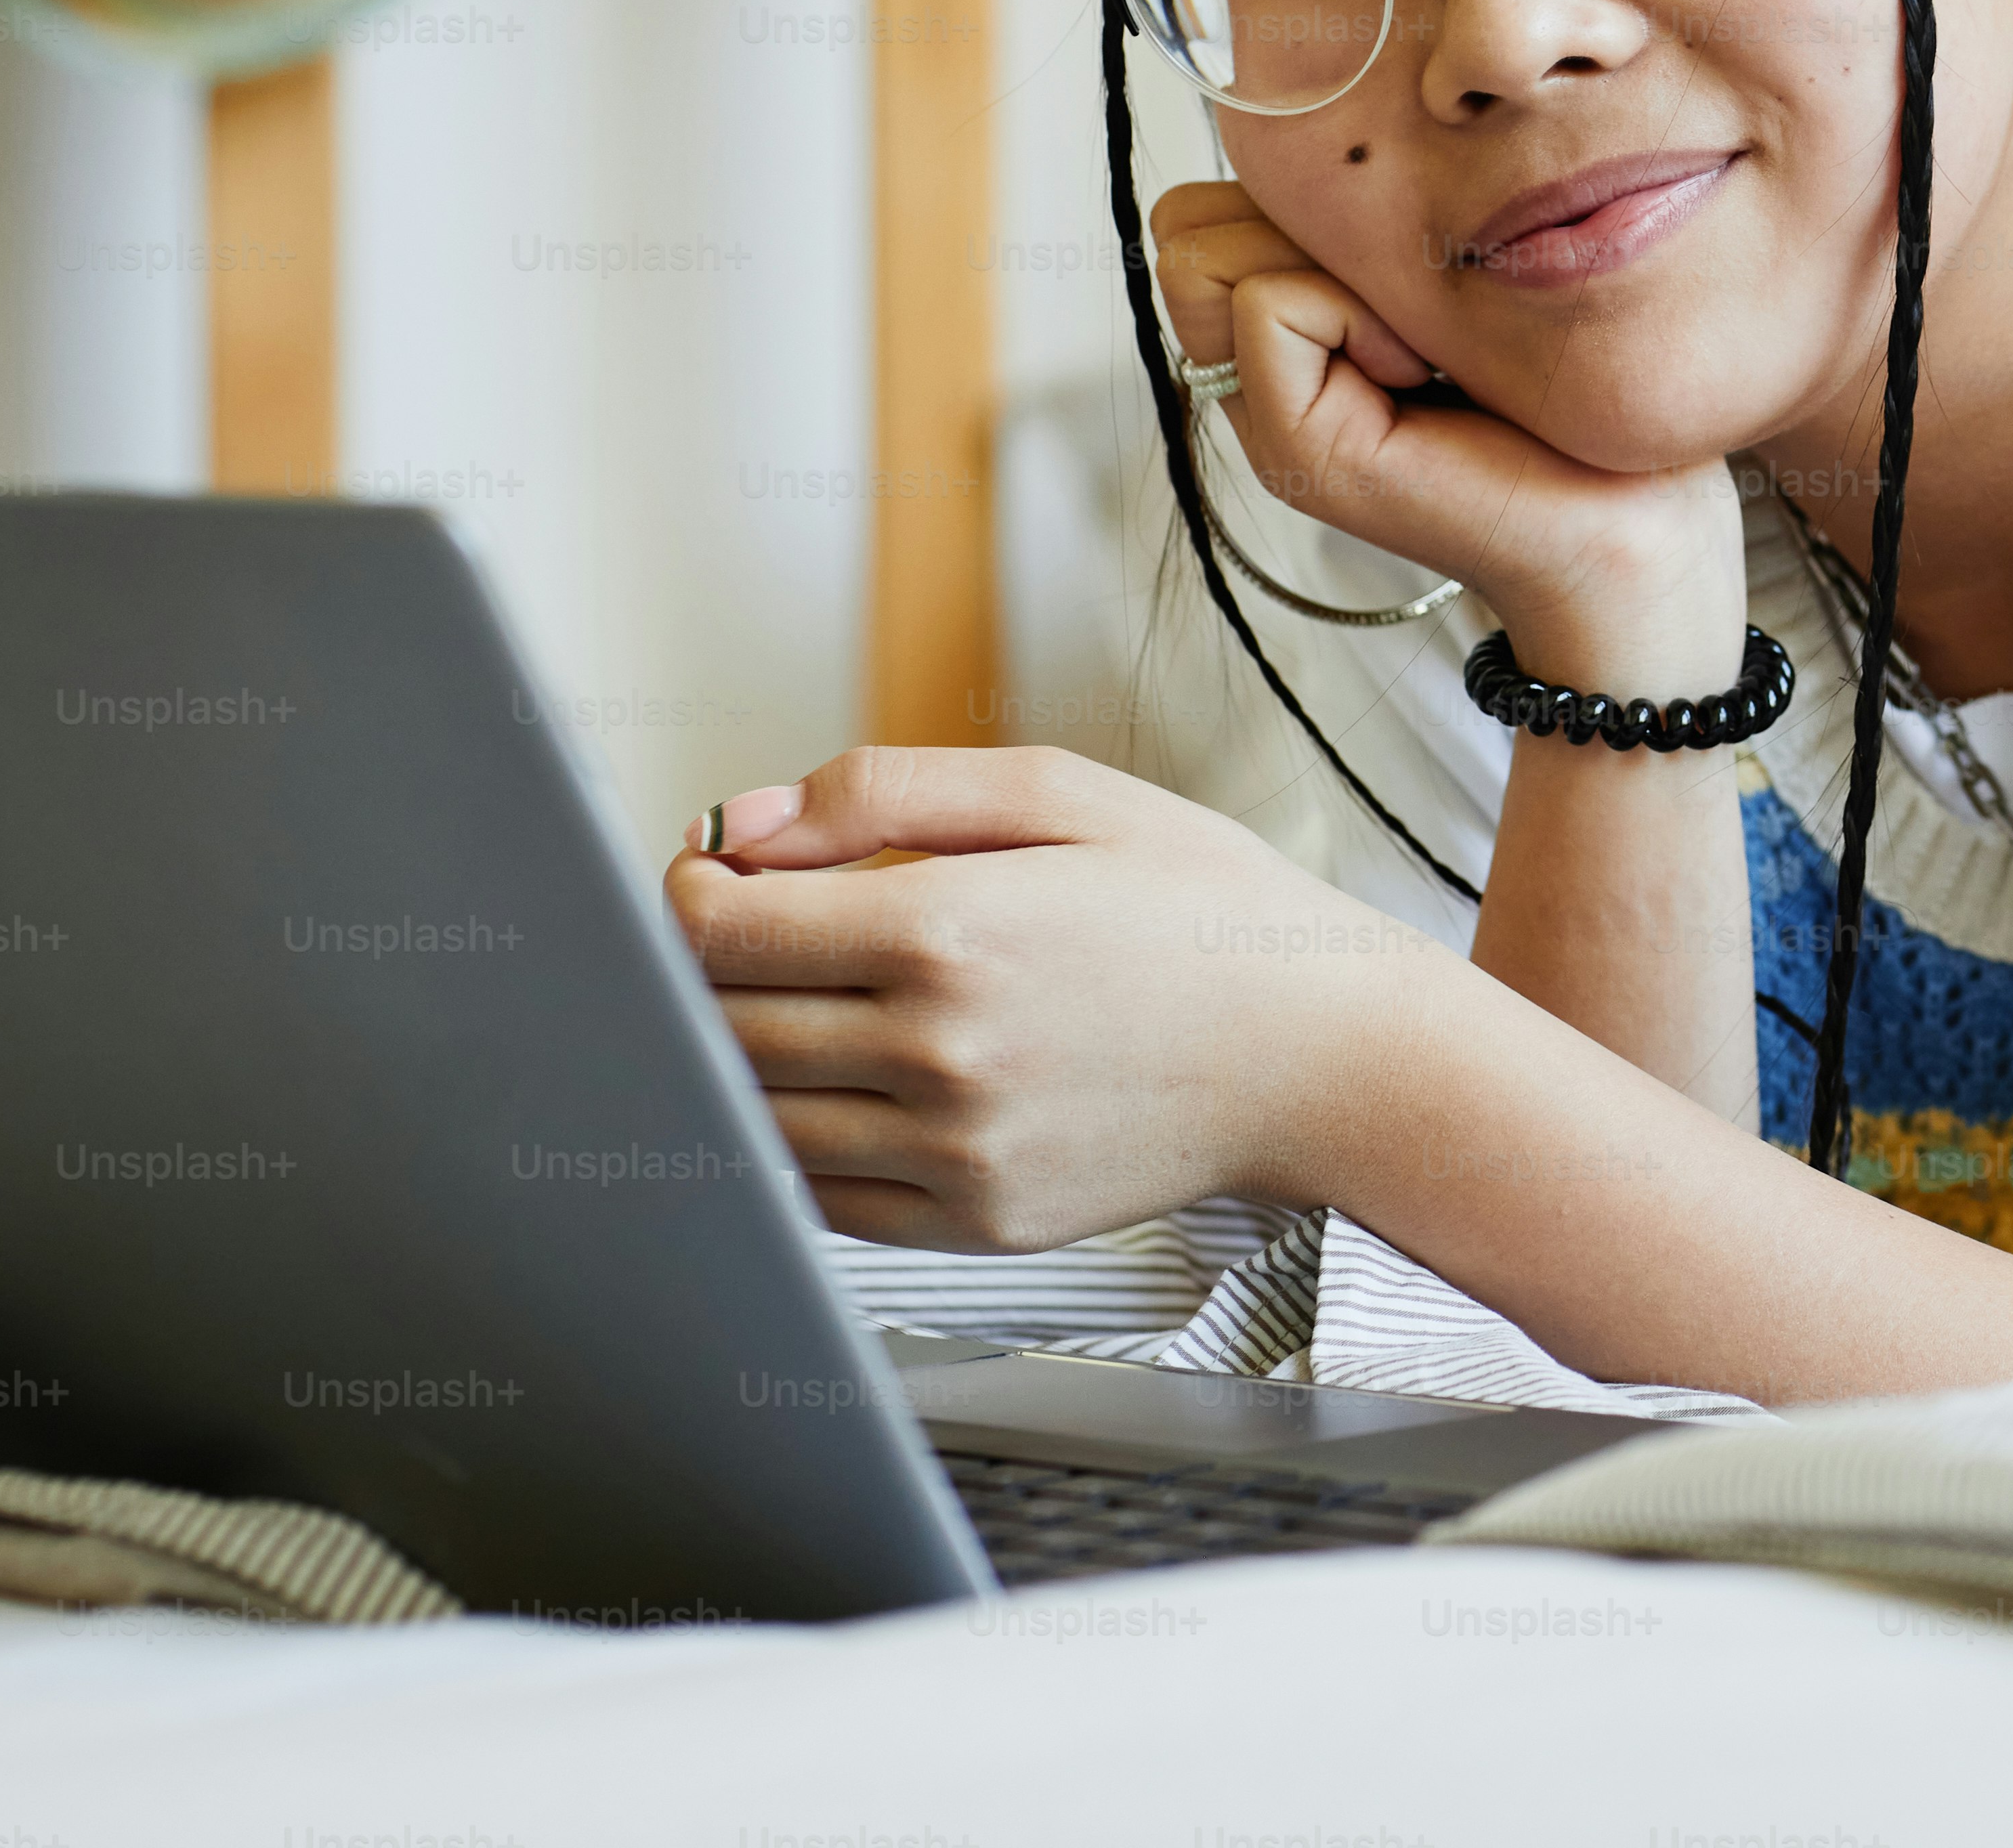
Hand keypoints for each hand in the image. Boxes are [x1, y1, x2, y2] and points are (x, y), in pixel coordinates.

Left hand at [667, 746, 1452, 1252]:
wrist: (1323, 1053)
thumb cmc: (1208, 913)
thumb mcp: (1065, 795)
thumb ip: (888, 790)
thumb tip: (745, 823)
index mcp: (952, 930)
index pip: (720, 930)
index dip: (689, 894)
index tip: (716, 876)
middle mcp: (940, 1052)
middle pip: (719, 1024)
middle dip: (702, 973)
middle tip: (753, 934)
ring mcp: (955, 1151)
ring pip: (756, 1116)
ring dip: (744, 1058)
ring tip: (807, 1005)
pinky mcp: (976, 1221)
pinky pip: (821, 1196)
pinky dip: (801, 1142)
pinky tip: (855, 1083)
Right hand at [1145, 179, 1742, 691]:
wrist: (1630, 522)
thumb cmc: (1562, 399)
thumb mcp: (1444, 283)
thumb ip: (1367, 236)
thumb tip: (1318, 152)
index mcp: (1286, 341)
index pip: (1194, 214)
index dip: (1284, 202)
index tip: (1398, 264)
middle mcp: (1259, 384)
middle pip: (1184, 229)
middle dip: (1293, 224)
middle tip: (1403, 301)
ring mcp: (1269, 425)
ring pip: (1206, 259)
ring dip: (1322, 265)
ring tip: (1416, 338)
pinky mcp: (1303, 453)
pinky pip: (1269, 305)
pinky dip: (1355, 314)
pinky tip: (1425, 370)